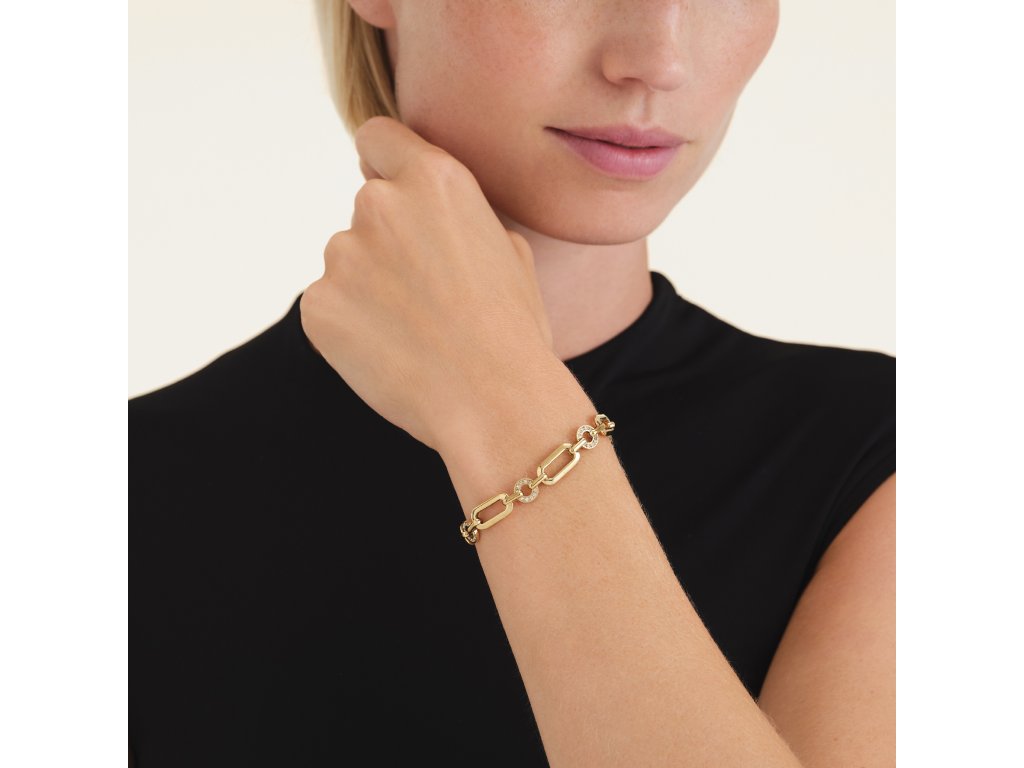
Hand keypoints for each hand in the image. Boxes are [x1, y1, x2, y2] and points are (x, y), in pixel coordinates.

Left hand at [300, 116, 557, 452]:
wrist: (494, 401)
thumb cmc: (514, 331)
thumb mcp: (510, 252)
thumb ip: (462, 218)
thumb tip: (436, 219)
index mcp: (435, 180)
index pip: (377, 137)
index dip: (383, 162)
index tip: (392, 191)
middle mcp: (380, 203)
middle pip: (368, 209)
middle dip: (388, 242)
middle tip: (427, 294)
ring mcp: (342, 254)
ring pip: (348, 262)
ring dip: (370, 288)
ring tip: (415, 332)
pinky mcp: (317, 305)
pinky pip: (329, 306)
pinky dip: (351, 327)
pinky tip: (391, 353)